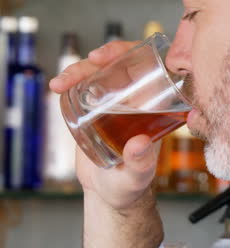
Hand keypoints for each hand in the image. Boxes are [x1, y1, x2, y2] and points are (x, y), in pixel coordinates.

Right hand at [50, 41, 160, 209]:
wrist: (107, 193)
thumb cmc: (129, 187)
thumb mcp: (137, 177)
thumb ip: (140, 165)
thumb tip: (139, 143)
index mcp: (153, 110)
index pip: (148, 69)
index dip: (127, 53)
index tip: (103, 57)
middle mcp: (135, 102)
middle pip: (119, 66)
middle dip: (96, 60)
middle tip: (78, 70)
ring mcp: (114, 105)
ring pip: (98, 75)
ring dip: (77, 71)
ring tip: (59, 84)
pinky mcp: (95, 111)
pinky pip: (84, 89)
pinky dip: (70, 84)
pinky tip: (58, 87)